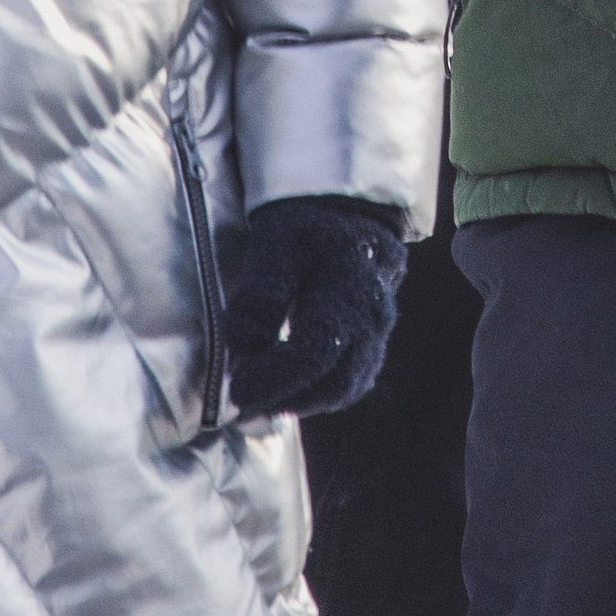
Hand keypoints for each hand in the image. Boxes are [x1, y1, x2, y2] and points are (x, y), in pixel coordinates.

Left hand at [224, 196, 406, 418]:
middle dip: (287, 399)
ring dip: (304, 402)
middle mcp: (372, 316)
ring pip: (347, 388)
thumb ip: (260, 296)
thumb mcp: (274, 247)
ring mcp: (379, 332)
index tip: (236, 389)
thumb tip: (245, 350)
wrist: (345, 214)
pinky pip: (353, 382)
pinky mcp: (374, 342)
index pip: (315, 353)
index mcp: (349, 287)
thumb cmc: (304, 229)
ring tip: (260, 399)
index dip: (274, 379)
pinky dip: (320, 394)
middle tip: (244, 401)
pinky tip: (288, 389)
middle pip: (336, 382)